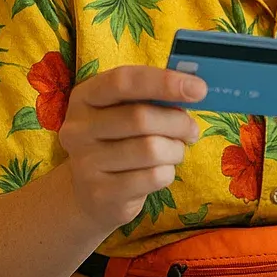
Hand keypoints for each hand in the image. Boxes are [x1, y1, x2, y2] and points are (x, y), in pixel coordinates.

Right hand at [57, 66, 205, 232]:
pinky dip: (168, 172)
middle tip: (191, 130)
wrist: (90, 195)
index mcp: (84, 97)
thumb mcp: (124, 113)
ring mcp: (85, 163)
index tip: (199, 89)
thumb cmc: (118, 143)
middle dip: (178, 123)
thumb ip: (152, 97)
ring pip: (151, 149)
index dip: (164, 82)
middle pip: (141, 118)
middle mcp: (78, 129)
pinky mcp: (101, 194)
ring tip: (174, 152)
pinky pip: (153, 177)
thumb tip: (193, 89)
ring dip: (175, 150)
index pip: (123, 81)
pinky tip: (160, 172)